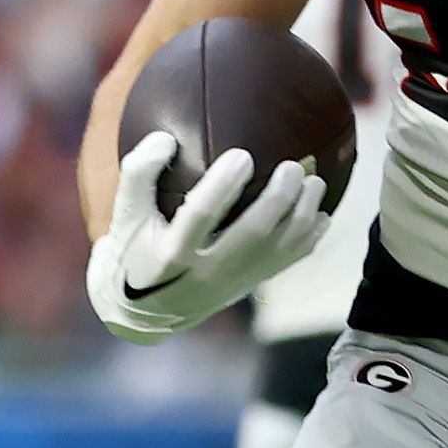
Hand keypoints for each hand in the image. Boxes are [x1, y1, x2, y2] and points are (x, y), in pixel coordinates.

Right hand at [83, 129, 330, 340]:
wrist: (147, 309)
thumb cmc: (136, 246)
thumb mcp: (126, 213)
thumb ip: (139, 172)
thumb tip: (165, 138)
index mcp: (172, 253)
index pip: (201, 216)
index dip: (224, 186)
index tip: (244, 155)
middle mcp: (206, 272)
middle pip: (252, 235)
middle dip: (279, 200)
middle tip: (293, 166)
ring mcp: (232, 282)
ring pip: (278, 251)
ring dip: (303, 216)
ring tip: (315, 183)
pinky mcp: (249, 286)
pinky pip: (286, 263)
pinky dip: (309, 239)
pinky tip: (321, 215)